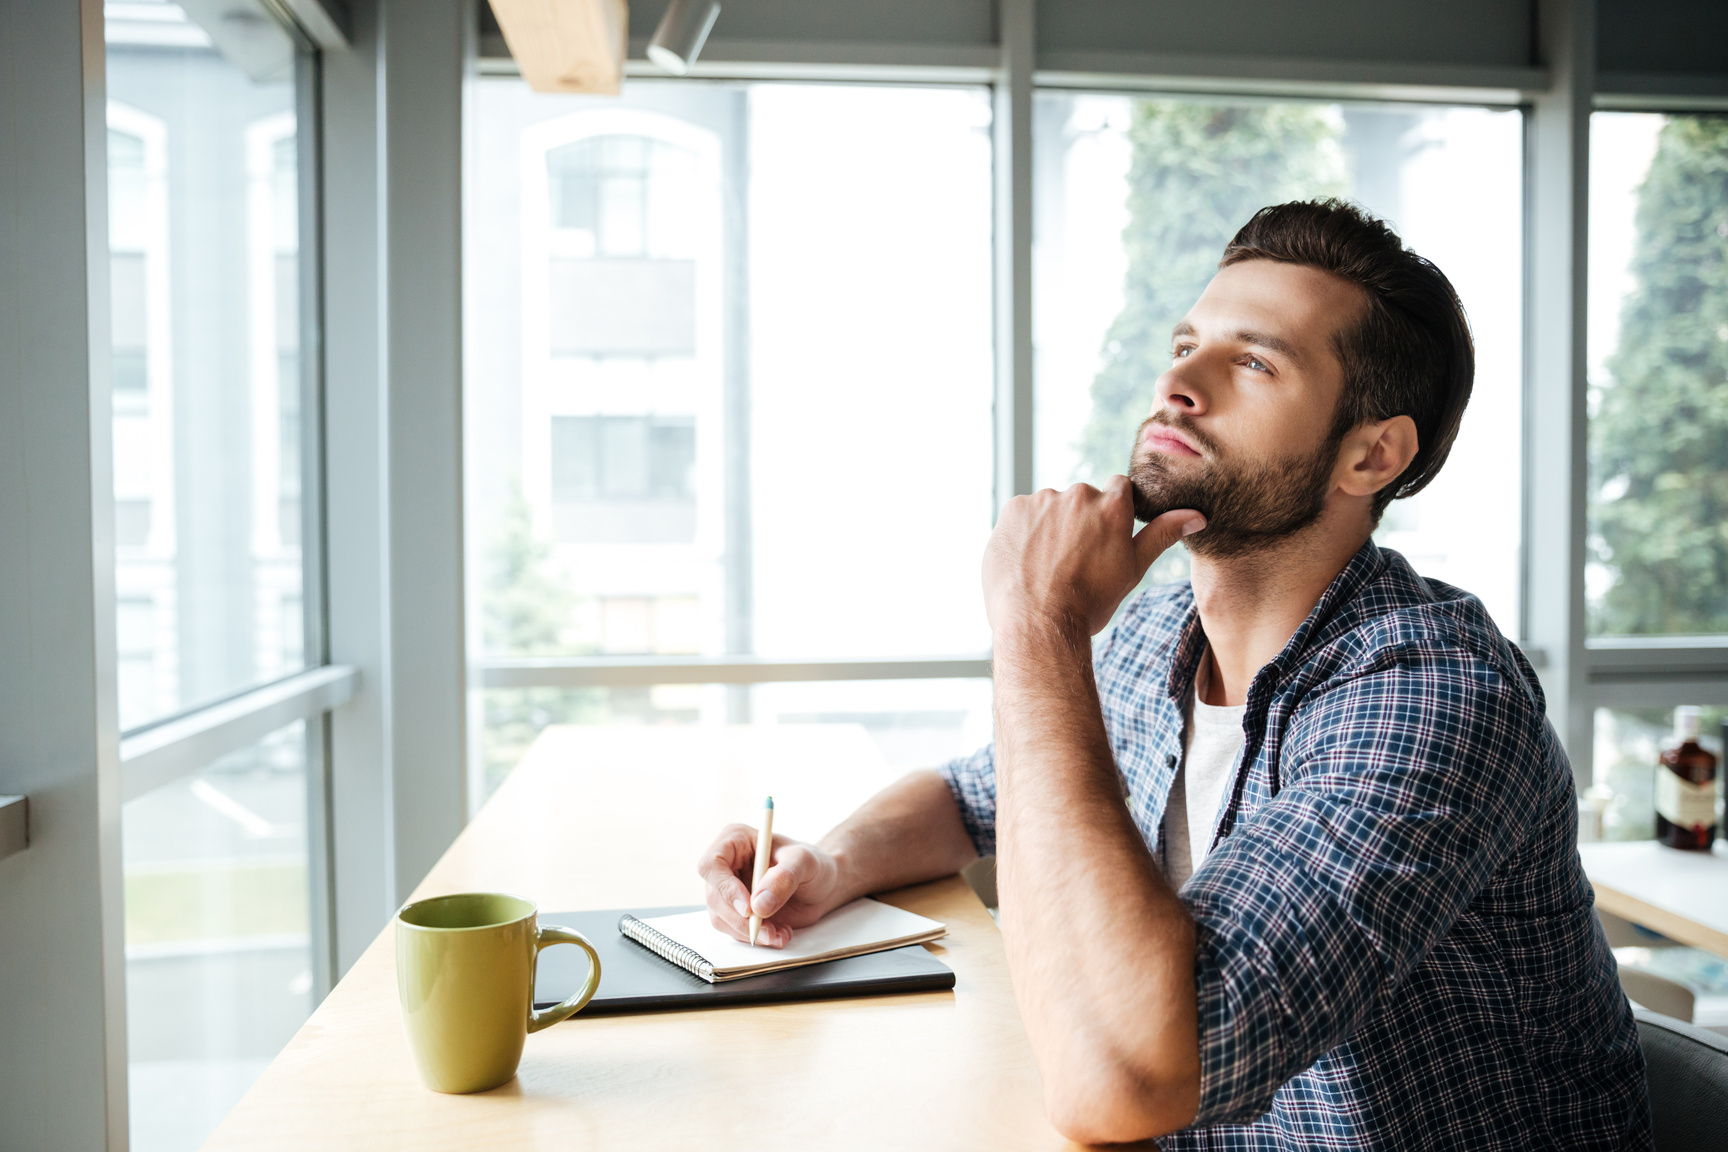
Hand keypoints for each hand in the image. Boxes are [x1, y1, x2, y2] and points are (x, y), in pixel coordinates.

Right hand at [696, 824, 846, 947]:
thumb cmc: (813, 864)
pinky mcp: (736, 912)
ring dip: (750, 932)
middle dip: (741, 920)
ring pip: (722, 918)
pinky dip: (756, 937)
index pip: (712, 865)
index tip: (749, 909)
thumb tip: (759, 904)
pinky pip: (735, 931)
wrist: (822, 885)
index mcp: (736, 840)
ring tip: (780, 932)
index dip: (725, 888)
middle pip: (714, 897)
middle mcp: (727, 865)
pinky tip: (779, 933)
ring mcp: (729, 890)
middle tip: (769, 930)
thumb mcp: (805, 862)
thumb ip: (784, 878)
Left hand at [982, 476, 1203, 638]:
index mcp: (1113, 504)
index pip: (1119, 488)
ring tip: (1047, 565)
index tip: (1103, 537)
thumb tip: (1197, 516)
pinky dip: (1024, 532)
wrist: (1039, 623)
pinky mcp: (1012, 509)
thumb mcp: (1133, 569)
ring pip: (1050, 507)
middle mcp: (1078, 493)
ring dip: (1050, 527)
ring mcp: (1042, 500)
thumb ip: (1162, 534)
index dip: (1111, 513)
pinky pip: (1022, 515)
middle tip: (1073, 560)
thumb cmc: (1090, 601)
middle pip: (1082, 499)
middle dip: (1079, 522)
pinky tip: (1026, 561)